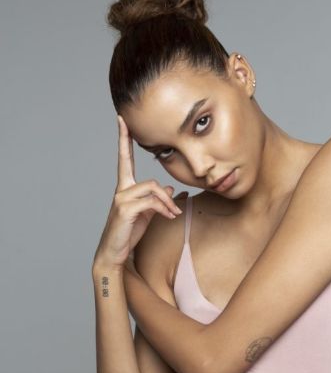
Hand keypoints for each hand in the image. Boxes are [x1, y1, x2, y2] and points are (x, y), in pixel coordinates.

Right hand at [92, 115, 185, 270]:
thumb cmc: (128, 233)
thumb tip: (170, 189)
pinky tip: (169, 217)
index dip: (124, 138)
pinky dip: (164, 209)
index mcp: (125, 188)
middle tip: (173, 211)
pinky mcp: (125, 209)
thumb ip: (157, 200)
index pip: (125, 158)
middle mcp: (121, 190)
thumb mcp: (147, 214)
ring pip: (154, 190)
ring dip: (168, 205)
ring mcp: (121, 199)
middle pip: (151, 181)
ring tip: (173, 216)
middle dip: (164, 196)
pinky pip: (152, 202)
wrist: (115, 254)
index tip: (121, 119)